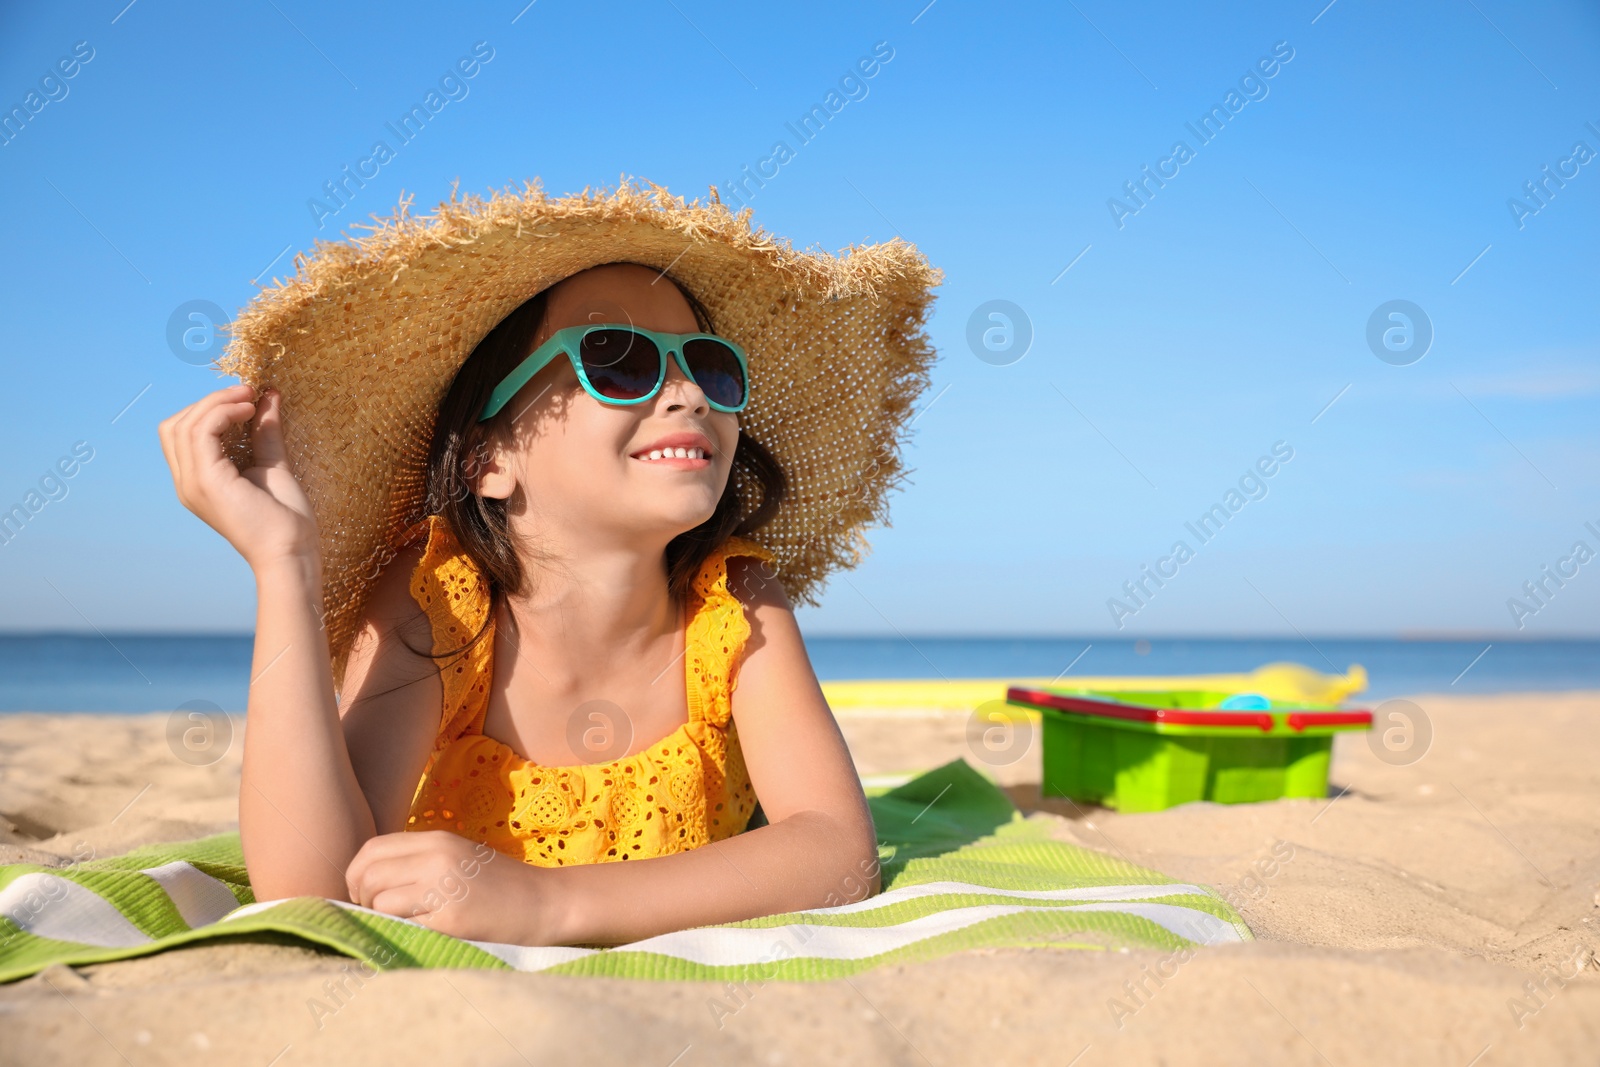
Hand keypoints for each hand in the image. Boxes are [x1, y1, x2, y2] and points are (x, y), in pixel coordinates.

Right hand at [158, 385, 319, 570]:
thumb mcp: (273, 464)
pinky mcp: (207, 481)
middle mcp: (187, 483)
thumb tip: (268, 394)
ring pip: (185, 423)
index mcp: (197, 481)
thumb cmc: (286, 518)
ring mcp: (193, 483)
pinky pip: (200, 431)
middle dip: (210, 401)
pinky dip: (222, 413)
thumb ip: (265, 431)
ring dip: (218, 402)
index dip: (209, 408)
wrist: (292, 551)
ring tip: (250, 397)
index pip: (182, 433)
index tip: (247, 396)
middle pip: (175, 424)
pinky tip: (248, 411)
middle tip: (248, 392)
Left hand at [345, 831, 561, 944]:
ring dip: (378, 915)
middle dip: (361, 897)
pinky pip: (401, 921)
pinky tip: (417, 933)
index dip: (356, 873)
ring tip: (398, 923)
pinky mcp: (450, 917)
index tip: (365, 893)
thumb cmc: (500, 885)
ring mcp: (443, 885)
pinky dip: (398, 929)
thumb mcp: (458, 857)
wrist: (544, 903)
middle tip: (376, 912)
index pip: (372, 848)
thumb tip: (367, 880)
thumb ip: (419, 860)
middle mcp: (437, 856)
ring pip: (379, 898)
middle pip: (368, 873)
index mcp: (437, 839)